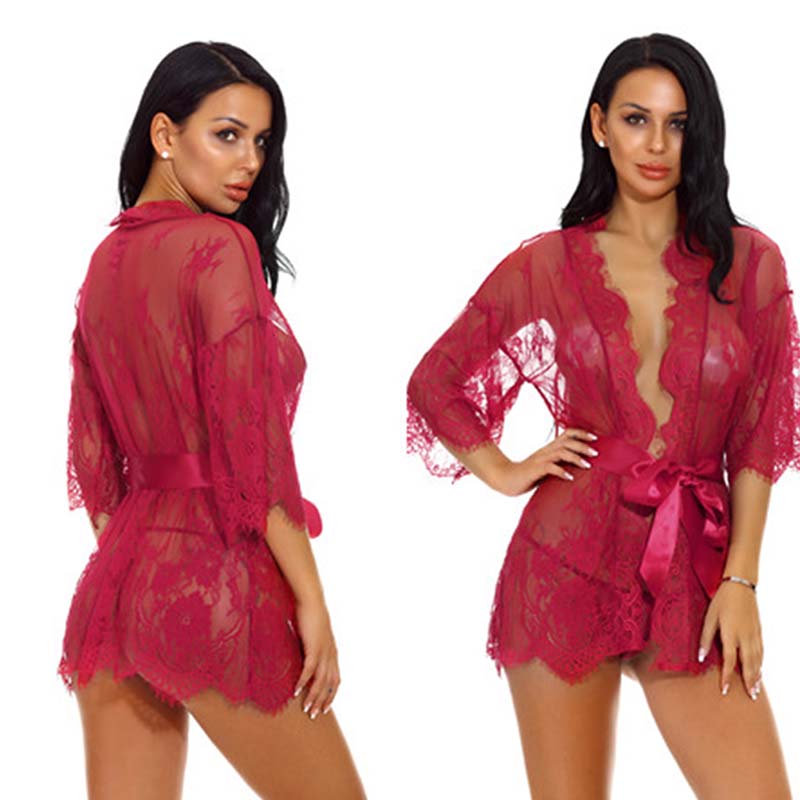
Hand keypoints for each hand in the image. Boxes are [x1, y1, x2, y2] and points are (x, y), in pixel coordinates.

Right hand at [293, 596, 340, 719]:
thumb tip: (299, 657)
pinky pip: (309, 670)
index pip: (336, 679)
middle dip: (323, 701)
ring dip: (314, 696)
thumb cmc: (309, 614)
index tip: (325, 708)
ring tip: (306, 710)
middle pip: (330, 684)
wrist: (311, 599)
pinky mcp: (314, 647)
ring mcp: (324, 651)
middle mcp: (331, 654)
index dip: (332, 695)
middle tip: (314, 715)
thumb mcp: (311, 636)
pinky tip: (296, 692)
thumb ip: (308, 648)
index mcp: (332, 652)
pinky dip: (303, 682)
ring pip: (321, 681)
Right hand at [491, 428, 598, 495]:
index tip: (596, 438)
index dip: (582, 433)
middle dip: (583, 445)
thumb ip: (559, 463)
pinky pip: (551, 467)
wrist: (507, 479)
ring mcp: (540, 459)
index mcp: (550, 448)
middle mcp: (546, 451)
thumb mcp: (547, 466)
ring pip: (561, 452)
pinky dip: (562, 471)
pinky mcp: (535, 470)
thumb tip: (579, 466)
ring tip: (588, 465)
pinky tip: (570, 478)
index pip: (567, 433)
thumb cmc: (528, 475)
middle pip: (567, 441)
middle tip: (596, 453)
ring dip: (576, 458)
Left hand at [698, 581, 762, 699]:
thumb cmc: (721, 601)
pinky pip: (761, 652)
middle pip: (749, 665)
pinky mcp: (759, 631)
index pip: (729, 661)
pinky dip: (761, 664)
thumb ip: (705, 638)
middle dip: (749, 682)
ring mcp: (754, 635)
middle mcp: (745, 637)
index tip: (724, 690)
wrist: (740, 586)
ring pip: (758, 660)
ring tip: (755, 690)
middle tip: (750, 698)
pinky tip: (759, 671)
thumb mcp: (709, 617)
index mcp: (731, 634)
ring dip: (757, 676)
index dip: (727, 677)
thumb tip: (700, 657)